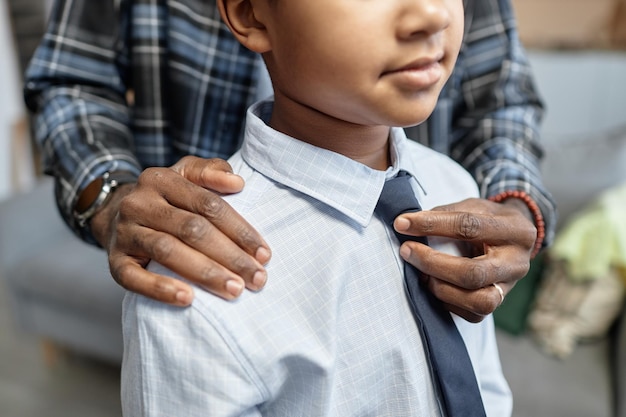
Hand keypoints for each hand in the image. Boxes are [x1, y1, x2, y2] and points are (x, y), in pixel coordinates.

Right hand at [91, 156, 271, 305]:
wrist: (113, 213)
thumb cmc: (164, 197)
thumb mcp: (185, 174)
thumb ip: (211, 171)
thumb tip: (237, 182)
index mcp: (161, 179)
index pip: (208, 205)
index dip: (239, 230)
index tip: (264, 254)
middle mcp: (139, 203)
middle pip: (192, 229)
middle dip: (230, 256)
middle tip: (257, 278)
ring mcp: (125, 232)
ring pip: (168, 251)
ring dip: (205, 273)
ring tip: (234, 289)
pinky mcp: (114, 261)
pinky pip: (134, 277)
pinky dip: (160, 289)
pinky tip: (188, 299)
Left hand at [393, 198, 535, 322]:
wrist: (515, 239)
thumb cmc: (488, 220)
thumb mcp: (474, 206)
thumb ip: (445, 214)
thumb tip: (408, 224)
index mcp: (514, 230)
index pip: (469, 226)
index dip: (432, 225)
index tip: (403, 224)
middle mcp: (516, 262)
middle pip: (473, 272)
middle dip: (433, 263)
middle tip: (407, 251)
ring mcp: (510, 287)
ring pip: (478, 301)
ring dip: (440, 288)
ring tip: (420, 273)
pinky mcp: (499, 304)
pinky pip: (473, 314)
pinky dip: (447, 302)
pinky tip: (433, 284)